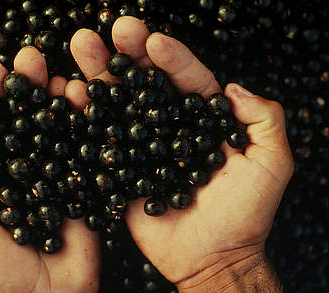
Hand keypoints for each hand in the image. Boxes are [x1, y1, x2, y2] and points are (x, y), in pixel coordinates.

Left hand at [0, 47, 99, 292]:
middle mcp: (14, 174)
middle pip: (10, 126)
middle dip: (11, 94)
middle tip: (12, 65)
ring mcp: (47, 174)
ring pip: (43, 128)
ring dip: (44, 97)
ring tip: (45, 72)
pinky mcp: (75, 179)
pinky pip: (75, 145)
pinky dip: (78, 119)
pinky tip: (76, 94)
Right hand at [69, 16, 292, 290]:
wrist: (211, 259)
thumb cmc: (245, 214)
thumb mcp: (271, 164)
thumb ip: (264, 120)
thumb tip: (233, 87)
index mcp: (203, 121)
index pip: (186, 79)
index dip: (170, 57)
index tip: (152, 40)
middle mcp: (169, 128)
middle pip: (145, 84)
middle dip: (127, 55)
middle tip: (110, 31)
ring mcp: (142, 148)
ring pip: (118, 104)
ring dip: (99, 75)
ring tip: (80, 46)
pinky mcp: (121, 170)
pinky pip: (101, 140)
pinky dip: (84, 118)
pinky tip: (70, 93)